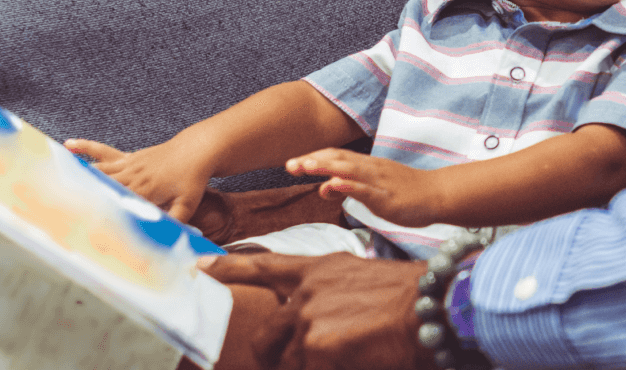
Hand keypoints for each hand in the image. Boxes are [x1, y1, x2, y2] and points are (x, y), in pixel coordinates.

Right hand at [65, 137, 213, 221]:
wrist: (198, 150)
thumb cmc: (193, 178)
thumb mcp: (188, 204)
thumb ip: (178, 222)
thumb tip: (173, 241)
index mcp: (143, 191)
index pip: (117, 206)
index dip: (99, 216)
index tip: (81, 226)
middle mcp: (132, 177)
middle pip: (101, 189)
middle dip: (79, 197)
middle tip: (54, 206)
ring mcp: (129, 164)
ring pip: (98, 171)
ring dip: (76, 175)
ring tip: (51, 181)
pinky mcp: (129, 156)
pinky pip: (103, 152)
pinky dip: (86, 148)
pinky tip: (69, 145)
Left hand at [198, 252, 433, 369]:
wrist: (428, 304)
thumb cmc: (405, 296)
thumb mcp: (358, 279)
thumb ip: (328, 294)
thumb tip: (313, 318)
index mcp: (317, 269)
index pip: (263, 266)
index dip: (227, 268)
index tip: (197, 266)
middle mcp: (305, 292)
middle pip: (268, 336)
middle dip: (276, 356)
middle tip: (296, 359)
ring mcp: (307, 320)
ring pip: (287, 360)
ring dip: (309, 364)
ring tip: (342, 354)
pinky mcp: (315, 347)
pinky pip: (307, 369)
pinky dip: (328, 369)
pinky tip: (354, 360)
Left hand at [286, 149, 445, 227]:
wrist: (438, 194)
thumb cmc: (406, 192)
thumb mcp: (371, 191)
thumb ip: (347, 187)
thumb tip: (324, 187)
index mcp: (366, 166)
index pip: (335, 157)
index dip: (313, 158)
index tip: (292, 164)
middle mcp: (370, 169)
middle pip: (338, 160)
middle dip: (312, 161)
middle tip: (288, 165)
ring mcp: (379, 181)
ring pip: (349, 170)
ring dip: (326, 167)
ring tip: (305, 166)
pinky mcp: (387, 196)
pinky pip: (365, 189)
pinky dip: (348, 185)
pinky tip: (334, 184)